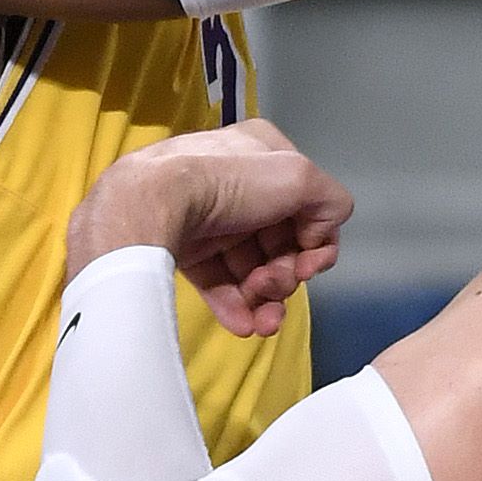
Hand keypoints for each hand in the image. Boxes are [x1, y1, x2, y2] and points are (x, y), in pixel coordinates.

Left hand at [67, 120, 354, 336]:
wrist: (150, 204)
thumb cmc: (228, 183)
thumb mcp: (299, 177)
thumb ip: (331, 204)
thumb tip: (318, 240)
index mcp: (264, 153)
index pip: (306, 205)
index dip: (315, 241)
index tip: (308, 265)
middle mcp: (236, 183)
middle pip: (279, 240)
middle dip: (286, 275)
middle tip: (275, 287)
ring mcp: (207, 216)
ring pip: (250, 266)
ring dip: (264, 298)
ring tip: (262, 319)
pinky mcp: (182, 247)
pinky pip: (218, 281)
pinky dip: (236, 306)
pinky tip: (244, 327)